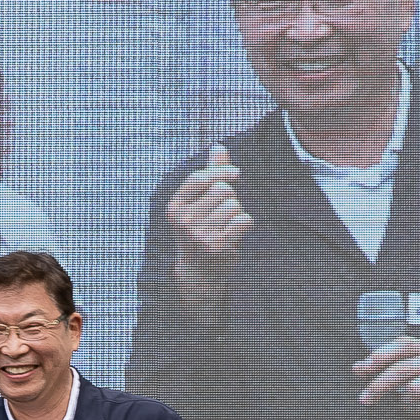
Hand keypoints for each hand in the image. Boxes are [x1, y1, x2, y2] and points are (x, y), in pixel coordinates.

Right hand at [165, 143, 252, 310]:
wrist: (199, 272)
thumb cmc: (200, 231)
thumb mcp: (197, 204)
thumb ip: (208, 175)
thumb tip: (219, 147)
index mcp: (175, 207)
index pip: (200, 177)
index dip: (221, 171)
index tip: (235, 174)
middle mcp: (184, 220)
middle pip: (221, 189)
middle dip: (230, 197)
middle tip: (223, 213)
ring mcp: (200, 234)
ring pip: (234, 204)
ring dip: (237, 212)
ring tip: (227, 225)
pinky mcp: (218, 245)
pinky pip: (243, 219)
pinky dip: (245, 224)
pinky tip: (236, 233)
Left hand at [354, 337, 419, 419]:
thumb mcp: (413, 372)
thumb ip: (386, 368)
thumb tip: (358, 368)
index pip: (402, 344)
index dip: (381, 354)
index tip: (362, 368)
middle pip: (401, 369)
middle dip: (379, 385)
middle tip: (365, 399)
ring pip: (414, 389)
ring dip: (407, 402)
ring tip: (414, 404)